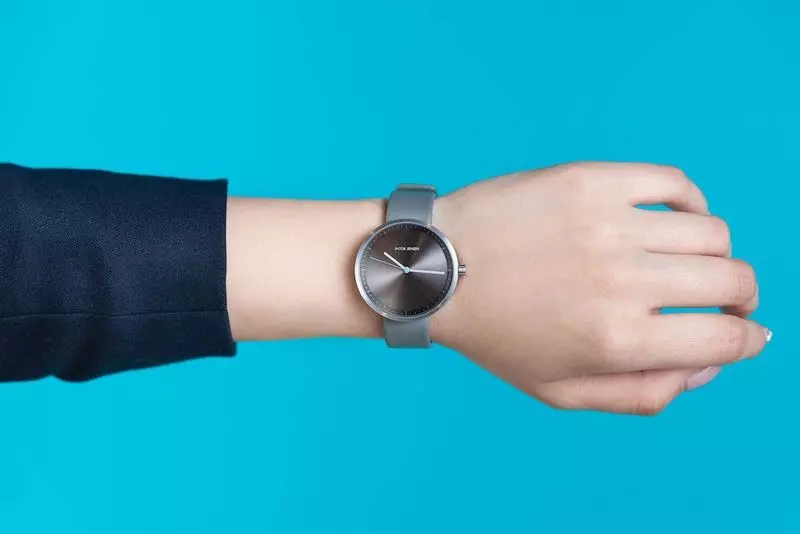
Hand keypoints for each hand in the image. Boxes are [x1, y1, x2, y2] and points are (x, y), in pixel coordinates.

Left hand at [431, 162, 769, 414]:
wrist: (435, 270)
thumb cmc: (497, 334)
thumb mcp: (560, 391)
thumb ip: (641, 393)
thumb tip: (705, 367)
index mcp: (617, 339)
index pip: (726, 340)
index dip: (748, 339)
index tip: (745, 332)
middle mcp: (622, 279)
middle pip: (734, 281)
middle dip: (739, 298)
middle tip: (721, 299)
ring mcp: (608, 222)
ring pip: (712, 232)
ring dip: (713, 254)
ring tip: (686, 261)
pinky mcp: (590, 179)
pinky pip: (674, 182)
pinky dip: (690, 202)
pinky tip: (673, 219)